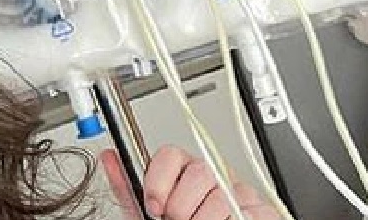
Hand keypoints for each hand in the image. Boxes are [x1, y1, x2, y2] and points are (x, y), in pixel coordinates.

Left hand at [101, 145, 279, 219]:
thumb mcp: (149, 211)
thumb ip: (129, 187)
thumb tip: (108, 157)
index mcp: (184, 169)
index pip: (171, 155)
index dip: (158, 181)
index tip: (153, 205)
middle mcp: (213, 173)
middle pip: (197, 173)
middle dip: (180, 208)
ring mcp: (238, 189)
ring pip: (219, 197)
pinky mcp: (259, 207)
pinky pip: (241, 212)